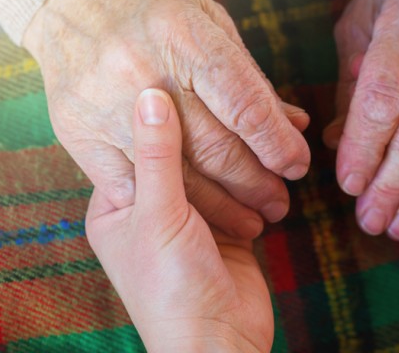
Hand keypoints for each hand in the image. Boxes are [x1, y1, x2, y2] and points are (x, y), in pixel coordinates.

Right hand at [24, 0, 310, 238]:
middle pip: (213, 147)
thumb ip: (249, 79)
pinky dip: (168, 203)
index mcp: (182, 35)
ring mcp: (103, 104)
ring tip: (252, 219)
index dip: (277, 145)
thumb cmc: (155, 1)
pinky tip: (197, 216)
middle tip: (279, 202)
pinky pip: (129, 185)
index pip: (244, 106)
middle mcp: (141, 71)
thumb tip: (293, 125)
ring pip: (175, 176)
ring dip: (221, 206)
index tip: (297, 166)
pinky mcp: (77, 131)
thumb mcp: (211, 24)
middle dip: (255, 183)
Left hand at [86, 89, 272, 352]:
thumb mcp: (158, 213)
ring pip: (218, 170)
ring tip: (273, 116)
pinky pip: (243, 192)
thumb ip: (159, 154)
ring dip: (244, 151)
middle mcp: (153, 207)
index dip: (164, 111)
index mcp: (117, 203)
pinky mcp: (228, 231)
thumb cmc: (171, 287)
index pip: (138, 142)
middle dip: (215, 129)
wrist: (217, 343)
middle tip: (238, 89)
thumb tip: (150, 92)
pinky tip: (281, 149)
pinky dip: (261, 175)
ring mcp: (193, 219)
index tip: (186, 72)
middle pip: (184, 153)